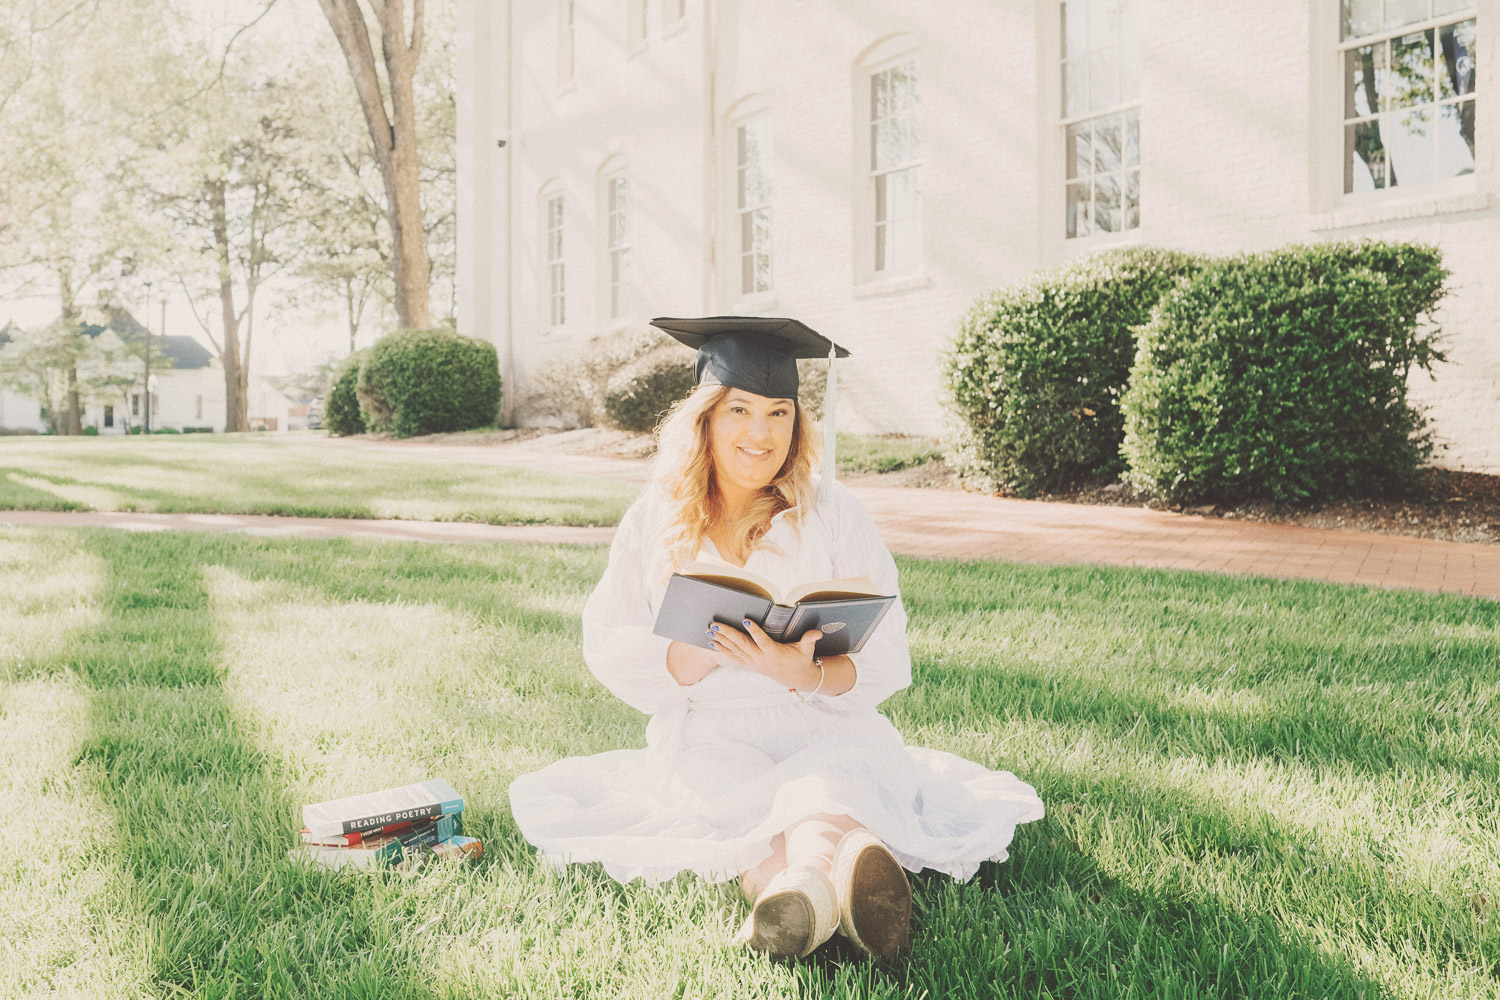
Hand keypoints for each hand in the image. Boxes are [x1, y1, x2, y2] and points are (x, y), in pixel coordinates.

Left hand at [707, 619, 822, 688]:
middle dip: (728, 634)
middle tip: (715, 624)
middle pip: (742, 645)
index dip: (755, 631)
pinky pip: (733, 657)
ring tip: (709, 632)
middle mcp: (760, 658)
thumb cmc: (800, 660)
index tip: (747, 621)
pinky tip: (712, 643)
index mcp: (773, 652)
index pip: (763, 641)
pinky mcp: (749, 664)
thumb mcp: (806, 650)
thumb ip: (809, 640)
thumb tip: (817, 633)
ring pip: (734, 651)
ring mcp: (753, 662)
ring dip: (721, 641)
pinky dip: (722, 650)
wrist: (795, 678)